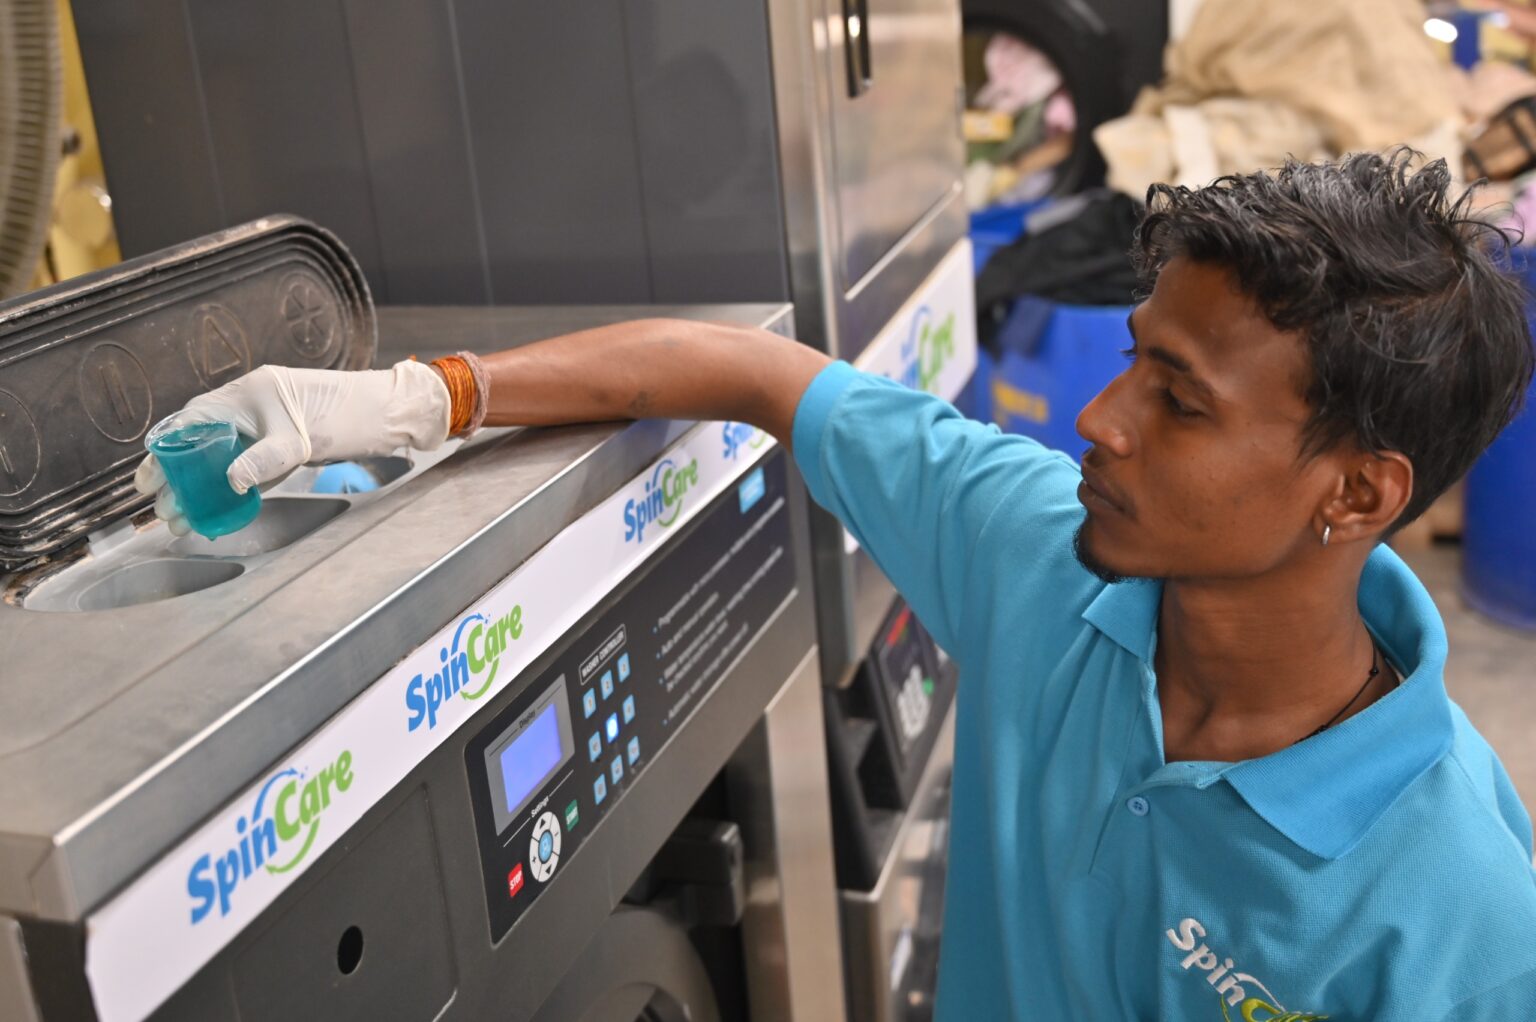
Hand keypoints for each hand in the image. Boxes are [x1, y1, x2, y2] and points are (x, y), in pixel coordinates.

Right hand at [134, 361, 450, 533]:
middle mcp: (248, 407)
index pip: (190, 422)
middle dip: (176, 477)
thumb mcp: (301, 439)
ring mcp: (264, 426)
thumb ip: (264, 459)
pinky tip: (217, 511)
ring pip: (220, 457)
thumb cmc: (347, 415)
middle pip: (198, 442)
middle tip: (160, 511)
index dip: (164, 452)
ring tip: (181, 519)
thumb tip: (229, 482)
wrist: (387, 415)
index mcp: (245, 395)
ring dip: (200, 487)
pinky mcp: (282, 445)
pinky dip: (229, 488)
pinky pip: (245, 466)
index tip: (147, 481)